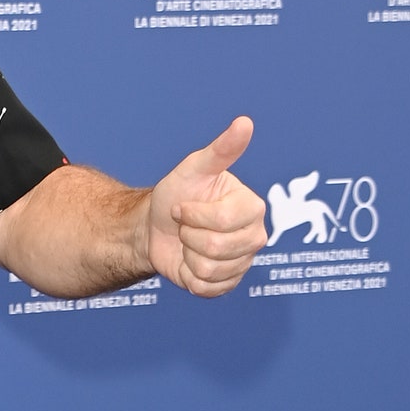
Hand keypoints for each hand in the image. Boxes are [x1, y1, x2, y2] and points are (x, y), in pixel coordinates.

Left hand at [146, 116, 265, 296]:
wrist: (155, 228)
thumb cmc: (176, 194)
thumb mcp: (193, 169)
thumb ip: (221, 150)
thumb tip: (244, 122)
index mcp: (252, 206)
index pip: (223, 219)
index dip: (193, 215)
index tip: (183, 206)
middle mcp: (255, 235)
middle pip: (218, 247)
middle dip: (189, 235)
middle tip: (185, 226)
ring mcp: (243, 262)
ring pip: (210, 269)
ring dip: (187, 256)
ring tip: (188, 243)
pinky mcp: (227, 284)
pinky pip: (206, 288)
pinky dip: (188, 276)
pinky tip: (189, 262)